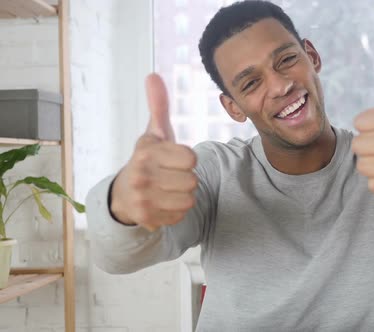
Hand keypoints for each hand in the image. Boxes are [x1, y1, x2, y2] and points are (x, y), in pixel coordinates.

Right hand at [110, 73, 197, 230]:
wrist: (123, 194)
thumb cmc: (147, 160)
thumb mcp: (153, 133)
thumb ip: (158, 106)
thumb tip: (153, 75)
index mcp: (147, 151)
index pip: (191, 158)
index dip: (186, 159)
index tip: (173, 158)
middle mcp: (142, 175)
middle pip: (193, 180)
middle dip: (186, 178)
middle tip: (170, 176)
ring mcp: (143, 198)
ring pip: (189, 199)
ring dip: (183, 195)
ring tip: (167, 189)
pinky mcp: (147, 218)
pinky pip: (181, 214)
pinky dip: (176, 210)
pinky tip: (162, 202)